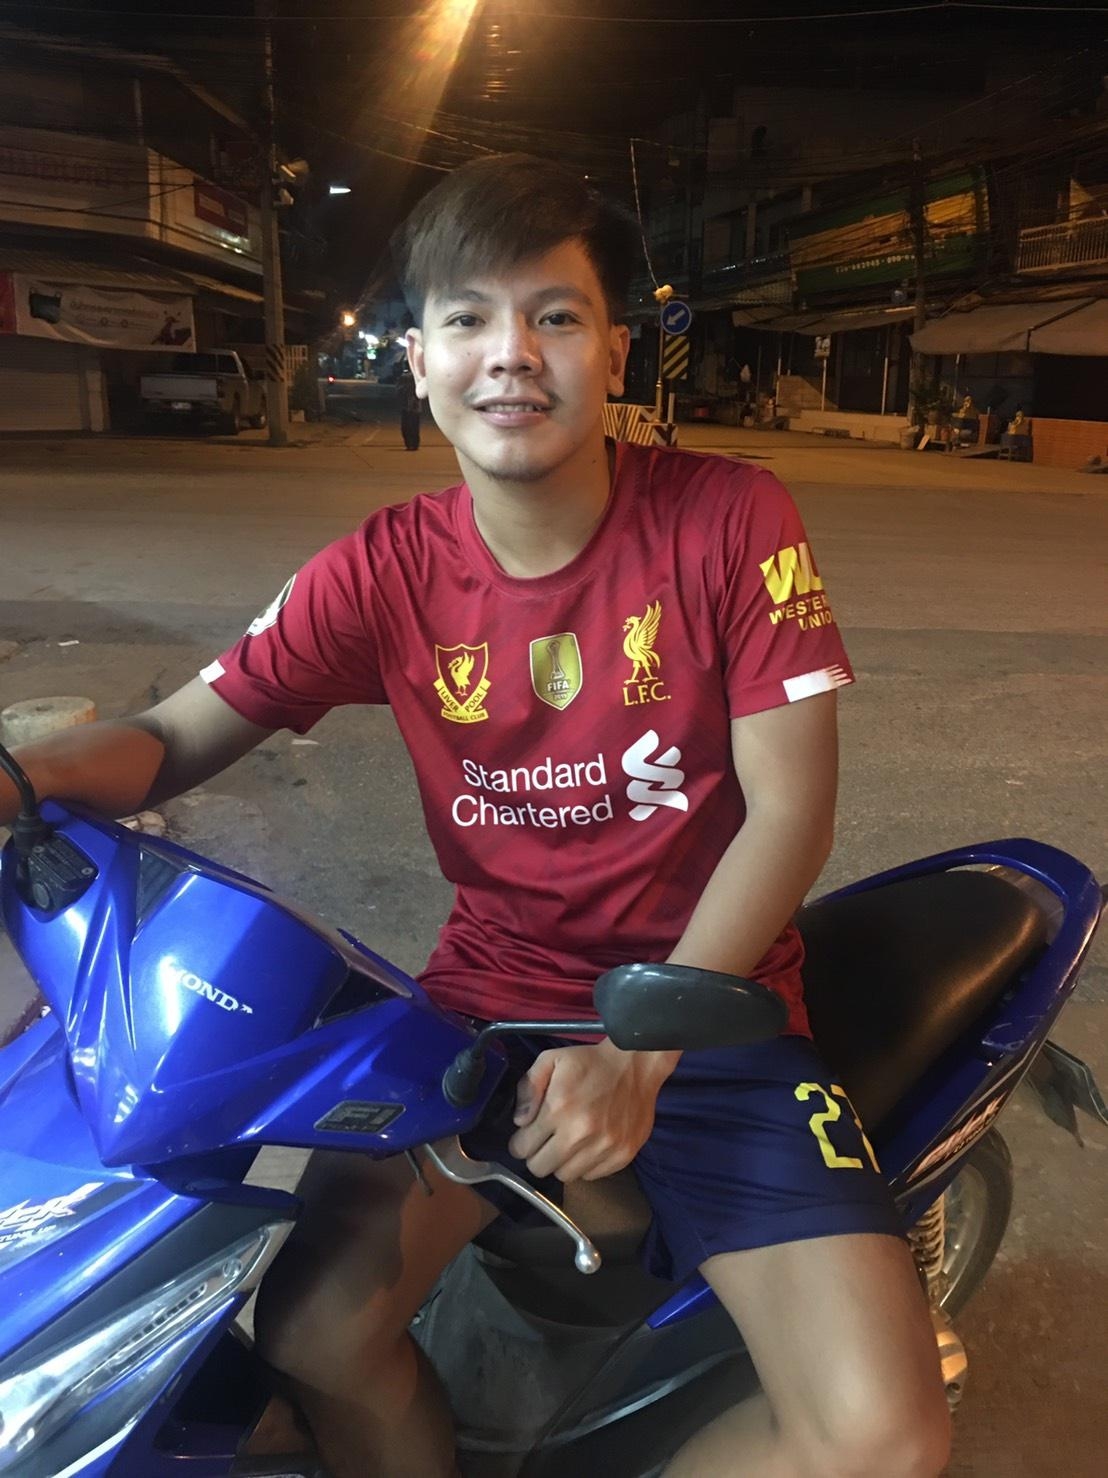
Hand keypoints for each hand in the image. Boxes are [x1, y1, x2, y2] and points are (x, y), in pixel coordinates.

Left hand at [507, 1040, 678, 1182]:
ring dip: (562, 1162)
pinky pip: (591, 1176)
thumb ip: (528, 1088)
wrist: (636, 1064)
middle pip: (540, 1168)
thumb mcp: (551, 1060)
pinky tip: (589, 1145)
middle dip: (537, 1155)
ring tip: (569, 1142)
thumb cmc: (591, 1062)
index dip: (520, 1143)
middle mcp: (580, 1134)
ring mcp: (604, 1148)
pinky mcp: (622, 1156)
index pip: (523, 1148)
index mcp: (558, 1109)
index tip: (526, 1136)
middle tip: (545, 1141)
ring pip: (566, 1176)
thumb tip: (520, 1122)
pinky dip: (585, 1165)